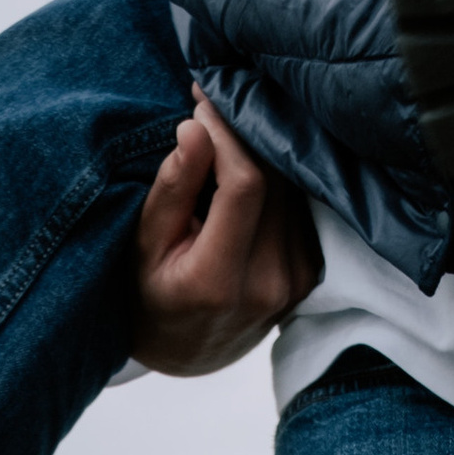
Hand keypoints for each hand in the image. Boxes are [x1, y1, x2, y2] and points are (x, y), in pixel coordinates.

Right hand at [129, 94, 321, 375]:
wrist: (187, 352)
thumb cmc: (151, 296)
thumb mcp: (142, 245)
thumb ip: (173, 188)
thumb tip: (195, 128)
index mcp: (218, 282)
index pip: (245, 185)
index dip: (227, 133)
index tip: (202, 102)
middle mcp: (268, 284)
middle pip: (274, 180)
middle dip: (242, 133)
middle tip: (212, 104)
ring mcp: (296, 280)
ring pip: (291, 188)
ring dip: (260, 151)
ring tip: (225, 132)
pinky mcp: (311, 271)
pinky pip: (299, 205)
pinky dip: (275, 178)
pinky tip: (247, 165)